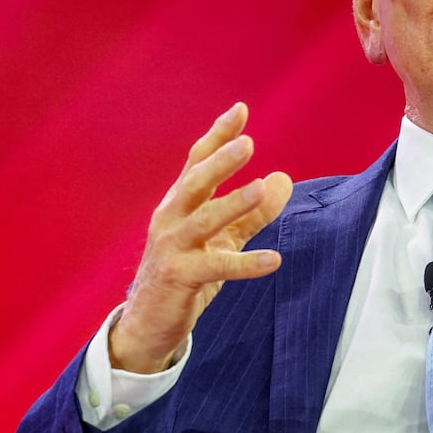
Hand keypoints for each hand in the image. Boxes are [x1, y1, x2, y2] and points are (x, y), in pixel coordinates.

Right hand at [111, 102, 292, 372]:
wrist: (148, 322)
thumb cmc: (185, 272)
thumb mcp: (222, 239)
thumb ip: (252, 212)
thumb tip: (283, 180)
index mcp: (179, 203)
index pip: (197, 161)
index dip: (218, 136)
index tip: (241, 109)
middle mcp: (170, 219)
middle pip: (195, 183)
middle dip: (220, 162)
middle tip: (248, 143)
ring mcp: (171, 247)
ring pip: (203, 220)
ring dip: (232, 204)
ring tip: (260, 189)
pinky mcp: (179, 277)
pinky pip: (216, 267)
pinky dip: (246, 264)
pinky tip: (274, 260)